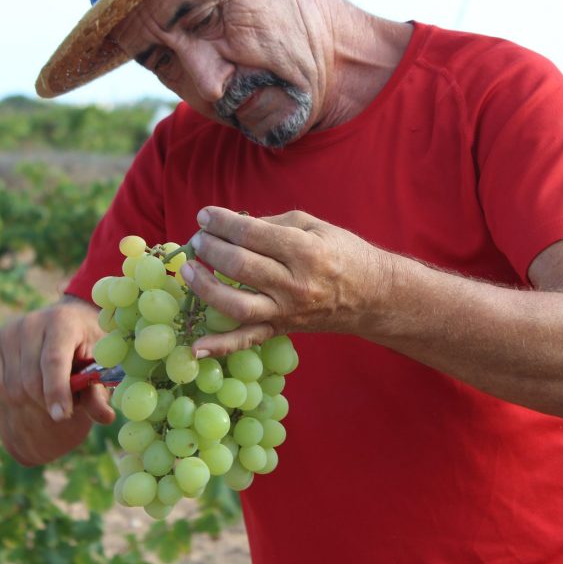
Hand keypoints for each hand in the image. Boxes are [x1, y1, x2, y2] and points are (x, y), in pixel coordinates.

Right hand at [0, 297, 115, 466]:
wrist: (70, 319)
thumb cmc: (89, 344)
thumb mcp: (100, 363)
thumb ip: (98, 391)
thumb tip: (106, 418)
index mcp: (63, 321)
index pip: (54, 361)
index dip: (57, 391)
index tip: (61, 416)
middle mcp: (32, 322)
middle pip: (31, 379)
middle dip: (48, 401)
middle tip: (67, 401)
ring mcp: (10, 330)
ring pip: (13, 386)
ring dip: (32, 401)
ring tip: (52, 390)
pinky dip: (14, 396)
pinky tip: (32, 389)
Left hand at [182, 206, 386, 355]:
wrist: (372, 295)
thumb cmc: (342, 253)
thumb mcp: (313, 226)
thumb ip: (272, 224)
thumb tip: (232, 225)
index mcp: (305, 251)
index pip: (251, 234)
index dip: (221, 222)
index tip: (204, 215)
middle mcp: (295, 284)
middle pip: (239, 265)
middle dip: (210, 248)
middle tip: (198, 239)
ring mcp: (287, 311)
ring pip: (235, 304)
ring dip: (204, 286)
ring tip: (189, 269)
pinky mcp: (281, 329)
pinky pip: (247, 340)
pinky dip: (219, 347)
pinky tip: (195, 348)